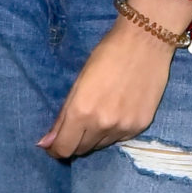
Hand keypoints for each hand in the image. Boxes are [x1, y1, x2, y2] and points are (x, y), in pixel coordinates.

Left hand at [39, 15, 176, 161]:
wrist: (146, 42)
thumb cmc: (107, 55)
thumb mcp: (78, 83)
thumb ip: (62, 117)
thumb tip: (45, 143)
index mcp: (81, 112)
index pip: (63, 149)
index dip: (55, 149)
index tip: (54, 144)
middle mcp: (102, 124)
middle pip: (81, 150)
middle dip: (74, 141)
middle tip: (77, 125)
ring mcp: (124, 127)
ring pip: (101, 145)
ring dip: (95, 136)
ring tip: (100, 112)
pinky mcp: (141, 126)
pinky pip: (120, 138)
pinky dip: (114, 131)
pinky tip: (118, 110)